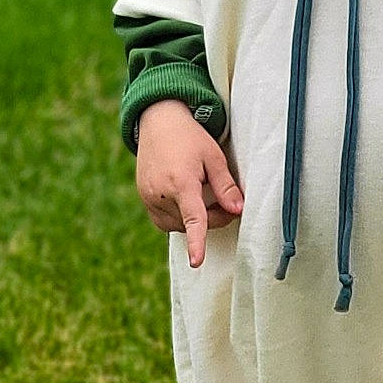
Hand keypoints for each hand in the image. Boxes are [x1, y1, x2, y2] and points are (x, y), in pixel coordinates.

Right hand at [134, 99, 242, 267]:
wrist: (158, 121)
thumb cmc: (190, 137)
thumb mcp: (214, 157)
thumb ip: (225, 186)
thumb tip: (238, 210)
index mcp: (180, 182)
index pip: (192, 219)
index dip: (197, 242)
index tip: (197, 261)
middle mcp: (160, 193)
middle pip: (190, 223)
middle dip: (212, 219)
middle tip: (228, 203)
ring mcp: (148, 197)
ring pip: (176, 225)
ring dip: (194, 220)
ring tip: (207, 196)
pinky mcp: (143, 198)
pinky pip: (163, 220)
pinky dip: (179, 217)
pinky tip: (189, 199)